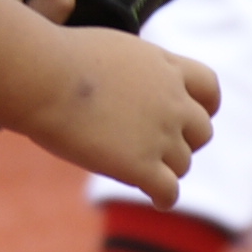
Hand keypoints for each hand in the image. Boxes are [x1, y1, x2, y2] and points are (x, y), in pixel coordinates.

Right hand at [14, 26, 218, 207]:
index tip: (192, 115)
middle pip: (202, 130)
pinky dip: (165, 197)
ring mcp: (160, 133)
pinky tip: (157, 200)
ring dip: (167, 169)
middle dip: (185, 141)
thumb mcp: (111, 50)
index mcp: (164, 66)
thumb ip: (132, 70)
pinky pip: (169, 191)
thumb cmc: (58, 59)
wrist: (42, 77)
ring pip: (183, 163)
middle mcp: (172, 99)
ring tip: (144, 173)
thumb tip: (124, 85)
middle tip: (160, 149)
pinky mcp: (142, 165)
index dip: (205, 105)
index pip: (209, 87)